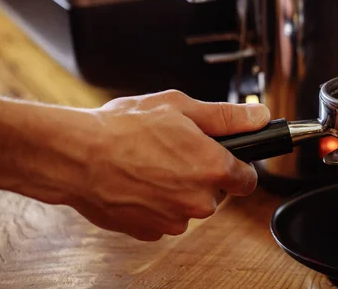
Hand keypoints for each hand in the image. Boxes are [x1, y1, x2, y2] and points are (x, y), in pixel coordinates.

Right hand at [68, 90, 269, 240]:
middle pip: (216, 192)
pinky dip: (156, 203)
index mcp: (213, 168)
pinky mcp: (149, 231)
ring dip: (177, 189)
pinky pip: (164, 217)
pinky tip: (138, 181)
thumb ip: (227, 116)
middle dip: (201, 174)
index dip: (237, 166)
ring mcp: (174, 219)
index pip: (248, 179)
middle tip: (173, 150)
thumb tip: (259, 116)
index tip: (225, 158)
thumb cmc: (123, 128)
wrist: (77, 155)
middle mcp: (198, 200)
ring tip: (150, 163)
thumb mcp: (181, 107)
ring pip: (188, 206)